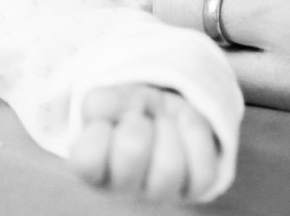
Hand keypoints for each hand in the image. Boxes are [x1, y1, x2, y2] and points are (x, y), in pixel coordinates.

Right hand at [70, 84, 219, 201]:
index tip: (106, 120)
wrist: (164, 113)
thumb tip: (98, 107)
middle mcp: (124, 188)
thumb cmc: (129, 110)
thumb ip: (102, 102)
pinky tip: (183, 128)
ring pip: (169, 168)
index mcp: (95, 170)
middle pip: (131, 155)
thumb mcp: (113, 99)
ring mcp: (160, 192)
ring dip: (167, 129)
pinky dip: (195, 135)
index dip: (99, 129)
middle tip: (138, 118)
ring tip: (161, 122)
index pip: (87, 160)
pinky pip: (202, 171)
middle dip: (137, 122)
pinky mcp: (193, 189)